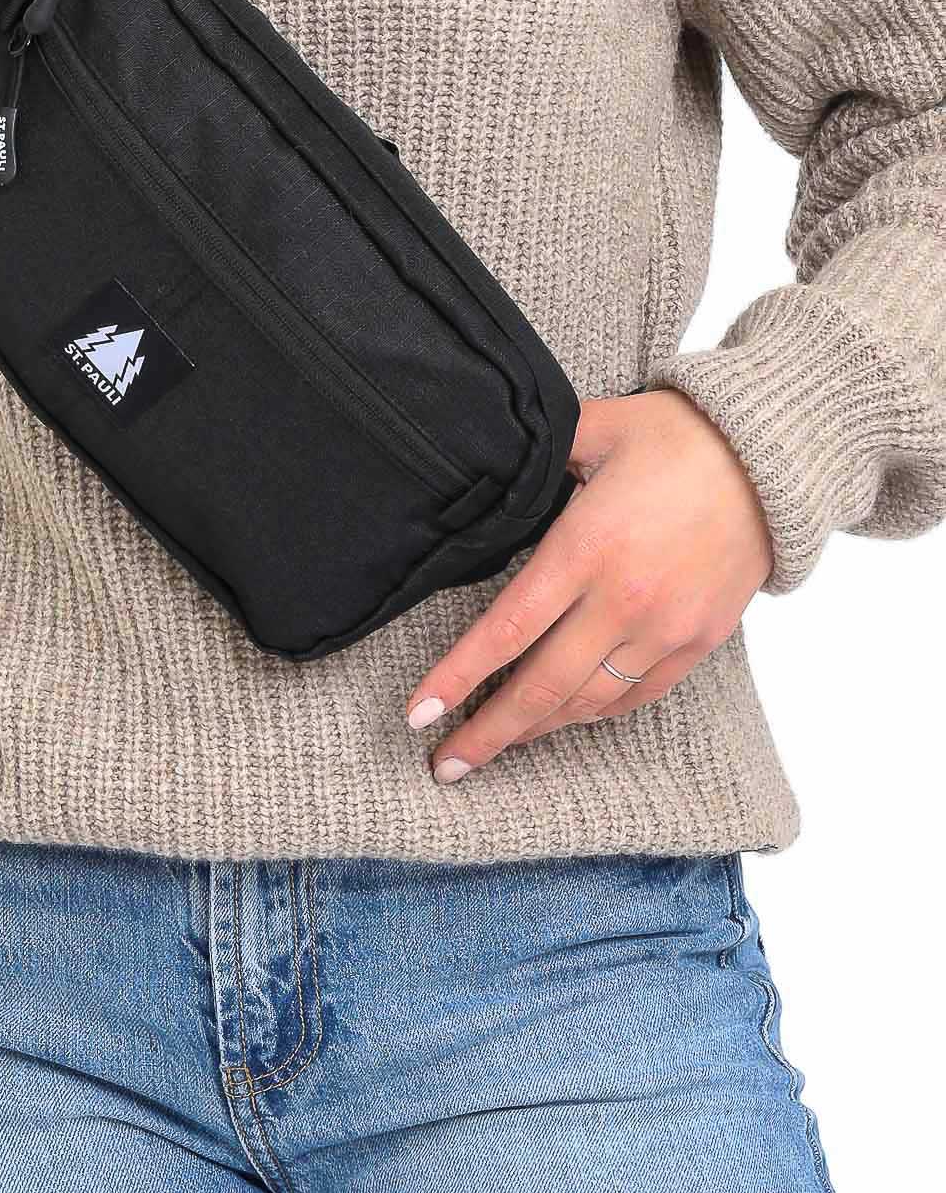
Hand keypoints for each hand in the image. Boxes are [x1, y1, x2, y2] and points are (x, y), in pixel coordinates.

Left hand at [402, 389, 775, 781]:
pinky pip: (635, 696)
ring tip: (494, 746)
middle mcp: (624, 601)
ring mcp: (665, 629)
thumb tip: (490, 464)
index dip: (459, 678)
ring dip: (536, 729)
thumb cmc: (678, 435)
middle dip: (487, 734)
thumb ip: (538, 456)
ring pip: (588, 702)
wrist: (774, 460)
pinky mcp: (699, 642)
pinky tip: (563, 718)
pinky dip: (593, 714)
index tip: (419, 714)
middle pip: (542, 687)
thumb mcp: (594, 428)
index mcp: (587, 548)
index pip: (507, 630)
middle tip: (443, 765)